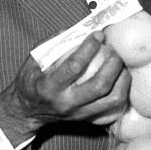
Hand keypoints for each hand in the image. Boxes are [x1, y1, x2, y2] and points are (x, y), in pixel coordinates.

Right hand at [0, 35, 130, 143]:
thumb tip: (77, 28)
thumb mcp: (33, 60)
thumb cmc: (31, 82)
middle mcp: (66, 103)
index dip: (89, 48)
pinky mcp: (88, 120)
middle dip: (112, 64)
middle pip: (99, 85)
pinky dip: (122, 94)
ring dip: (122, 79)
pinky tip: (122, 80)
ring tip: (122, 64)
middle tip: (114, 50)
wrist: (27, 112)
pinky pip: (114, 110)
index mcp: (49, 87)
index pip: (74, 66)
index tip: (98, 35)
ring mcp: (79, 114)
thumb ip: (53, 43)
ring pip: (112, 99)